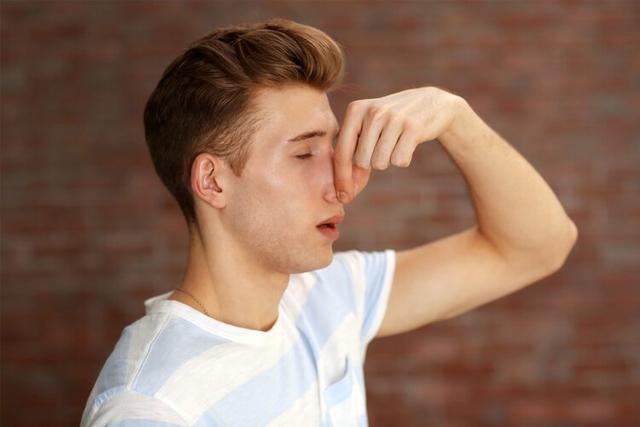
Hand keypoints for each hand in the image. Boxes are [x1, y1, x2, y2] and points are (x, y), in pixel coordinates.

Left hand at [333, 86, 465, 202]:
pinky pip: (400, 161)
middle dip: (371, 163)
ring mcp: (393, 118)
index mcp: (355, 110)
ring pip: (380, 163)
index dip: (341, 179)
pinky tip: (408, 143)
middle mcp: (372, 111)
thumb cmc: (391, 124)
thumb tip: (342, 194)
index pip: (341, 152)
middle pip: (361, 162)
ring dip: (389, 160)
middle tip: (384, 147)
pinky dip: (404, 159)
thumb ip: (353, 157)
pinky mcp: (413, 127)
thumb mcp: (369, 132)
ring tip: (396, 142)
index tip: (342, 198)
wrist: (431, 103)